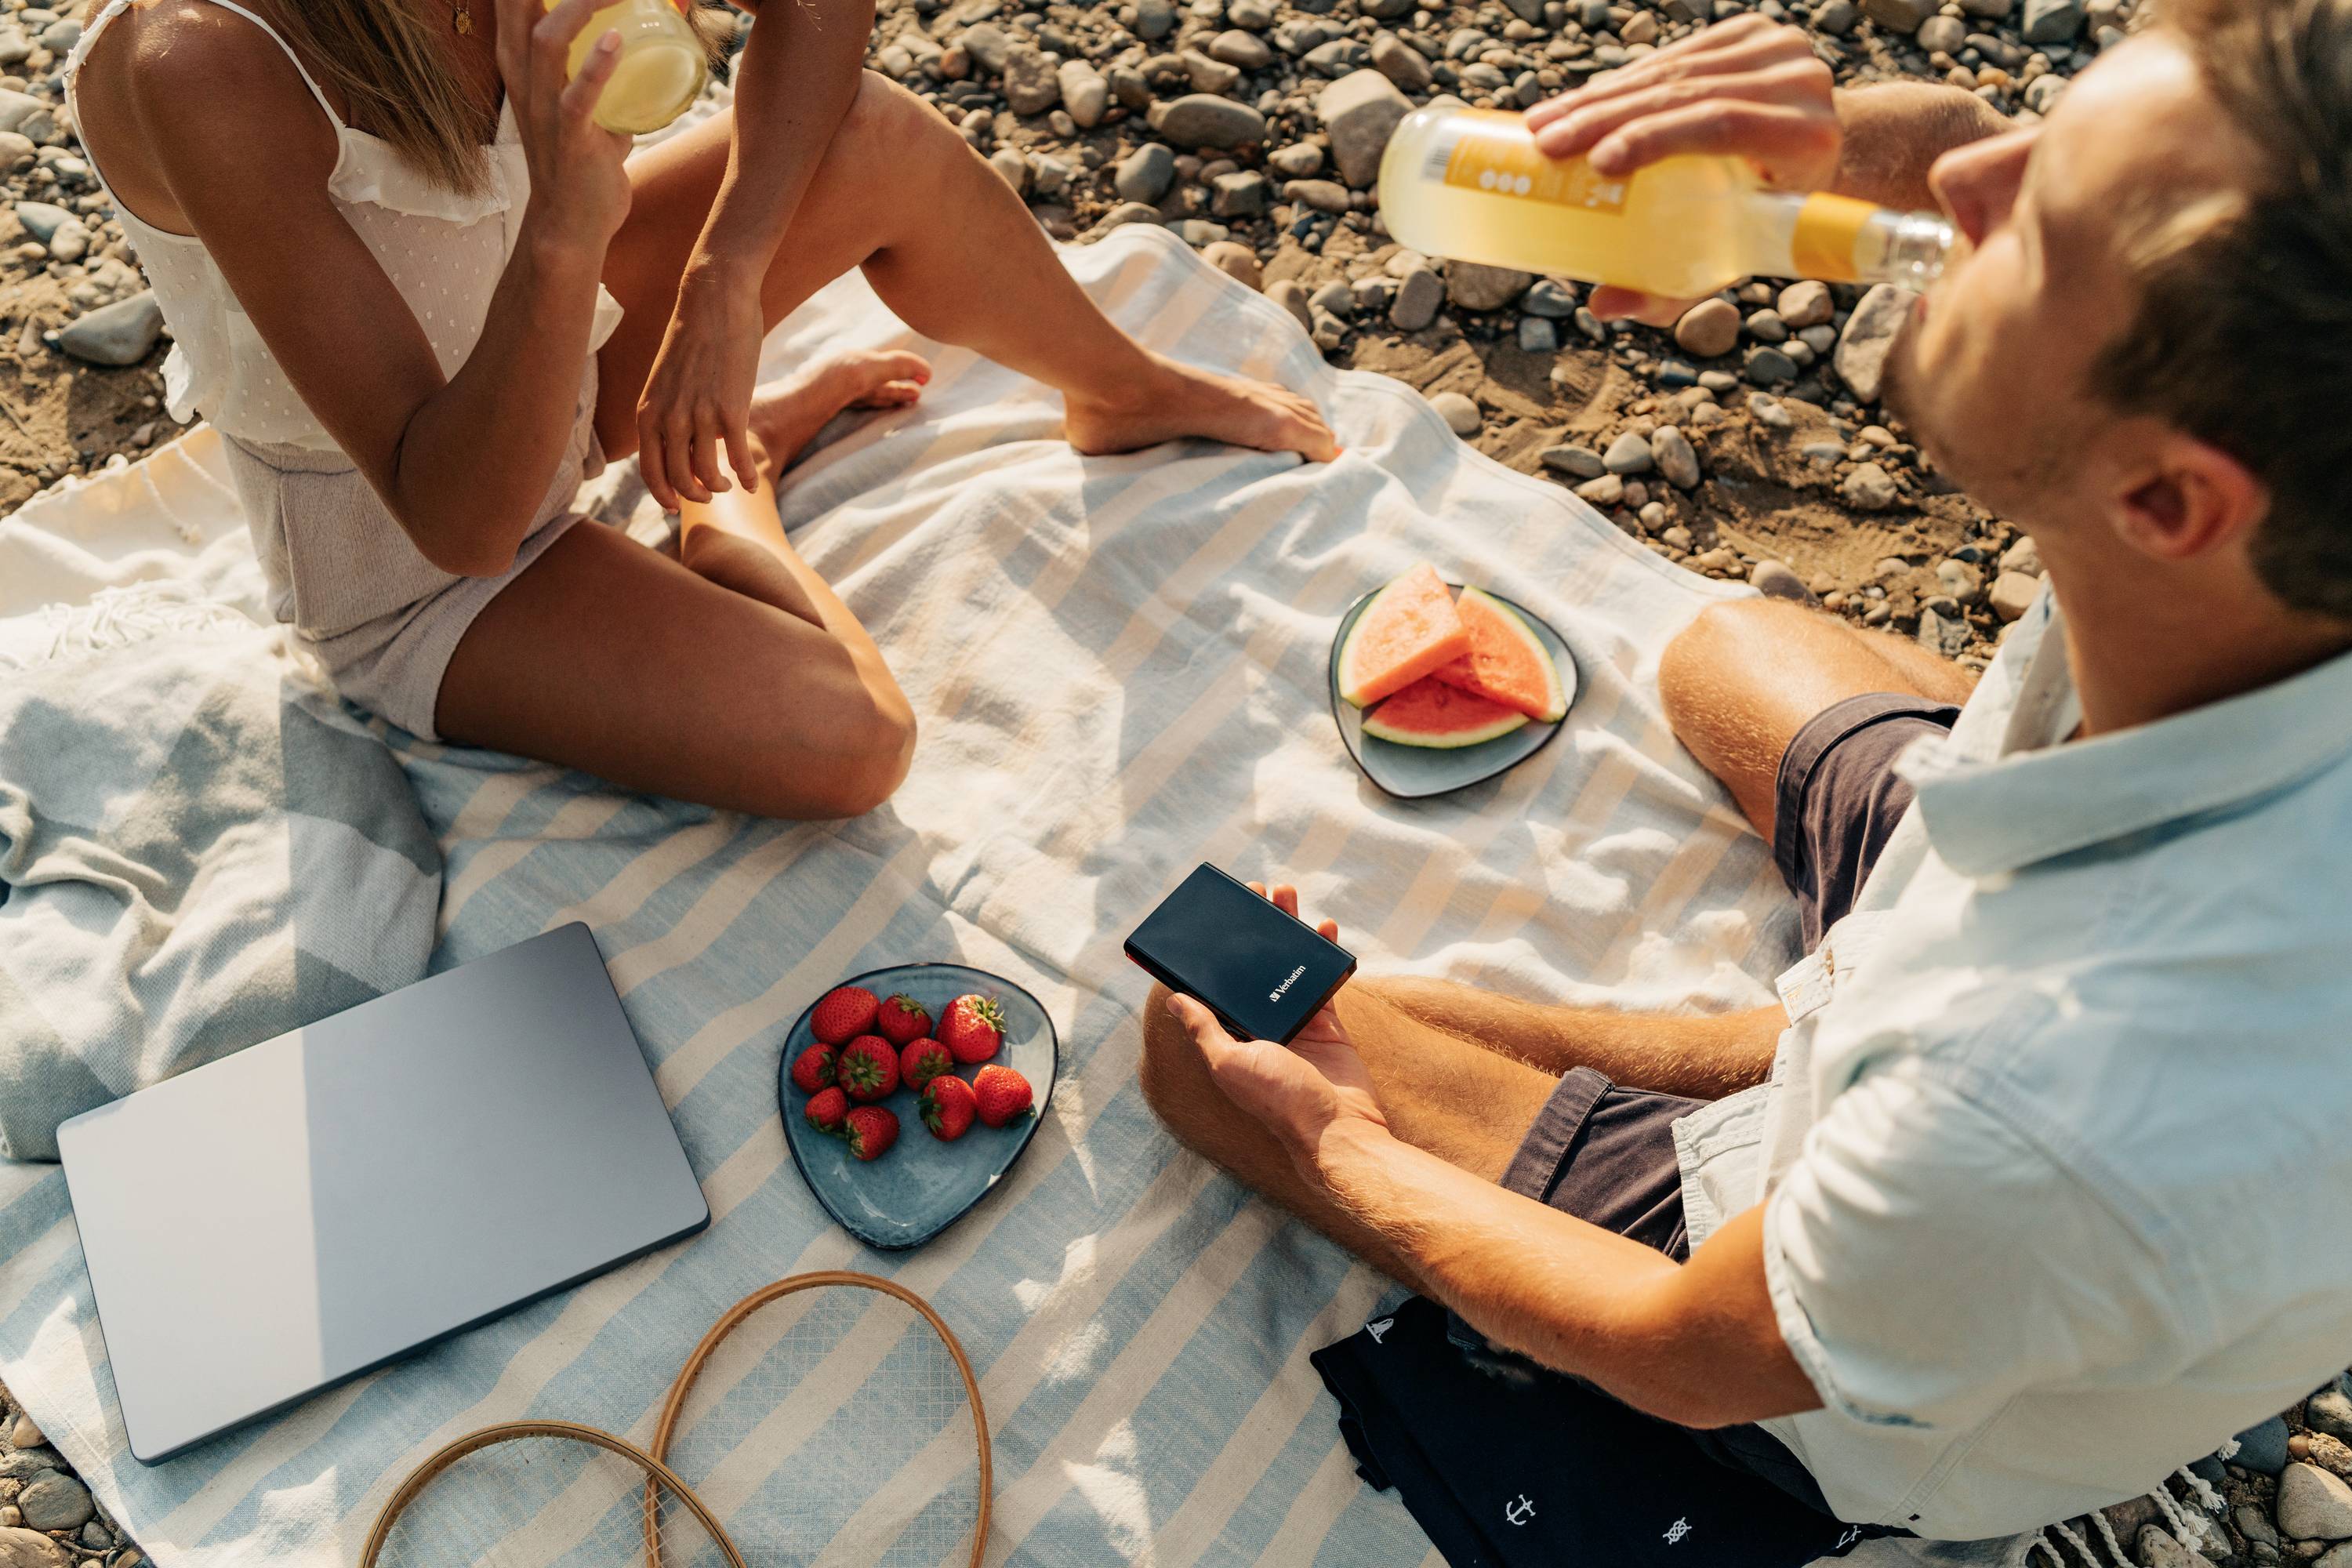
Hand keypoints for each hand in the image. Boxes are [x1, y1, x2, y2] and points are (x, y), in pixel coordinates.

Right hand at [498, 0, 634, 254]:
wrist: (573, 227)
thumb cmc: (583, 167)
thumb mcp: (595, 113)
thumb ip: (611, 88)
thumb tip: (644, 69)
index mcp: (522, 62)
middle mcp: (522, 77)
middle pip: (518, 3)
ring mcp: (541, 107)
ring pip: (547, 38)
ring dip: (581, 5)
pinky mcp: (567, 138)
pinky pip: (576, 96)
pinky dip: (597, 66)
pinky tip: (619, 39)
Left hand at [637, 265, 766, 507]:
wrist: (714, 301)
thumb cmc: (693, 337)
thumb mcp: (666, 379)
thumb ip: (668, 412)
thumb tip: (683, 444)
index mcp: (647, 411)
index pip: (649, 471)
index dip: (662, 494)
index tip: (675, 505)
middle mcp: (669, 419)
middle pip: (678, 479)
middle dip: (695, 495)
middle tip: (709, 494)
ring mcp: (700, 416)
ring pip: (707, 475)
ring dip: (719, 488)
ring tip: (729, 485)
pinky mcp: (732, 410)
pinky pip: (738, 458)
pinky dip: (748, 477)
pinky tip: (754, 483)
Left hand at [1162, 883, 1388, 1186]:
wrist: (1338, 1128)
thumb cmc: (1281, 1101)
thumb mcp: (1231, 1063)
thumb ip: (1205, 1028)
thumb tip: (1174, 998)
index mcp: (1233, 1036)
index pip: (1218, 985)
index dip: (1216, 952)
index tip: (1215, 918)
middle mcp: (1262, 1026)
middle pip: (1255, 967)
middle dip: (1255, 928)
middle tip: (1255, 892)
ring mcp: (1297, 1022)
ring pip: (1289, 964)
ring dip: (1289, 929)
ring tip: (1286, 894)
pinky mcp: (1328, 1021)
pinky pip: (1323, 978)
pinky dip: (1324, 952)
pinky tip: (1324, 928)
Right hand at [1524, 16, 1838, 325]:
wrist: (1819, 155)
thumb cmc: (1768, 220)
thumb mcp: (1733, 256)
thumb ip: (1673, 286)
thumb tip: (1602, 306)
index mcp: (1806, 139)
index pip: (1721, 124)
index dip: (1655, 137)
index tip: (1597, 163)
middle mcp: (1798, 84)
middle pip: (1687, 92)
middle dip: (1605, 116)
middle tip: (1545, 144)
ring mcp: (1776, 49)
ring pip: (1673, 68)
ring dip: (1601, 96)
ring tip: (1544, 124)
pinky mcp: (1750, 33)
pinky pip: (1673, 55)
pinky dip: (1622, 81)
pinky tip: (1580, 101)